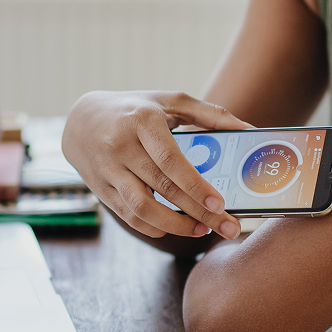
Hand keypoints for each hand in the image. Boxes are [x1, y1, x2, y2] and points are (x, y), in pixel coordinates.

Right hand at [62, 91, 251, 239]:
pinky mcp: (100, 189)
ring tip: (202, 231)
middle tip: (227, 228)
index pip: (170, 159)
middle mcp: (121, 146)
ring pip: (141, 208)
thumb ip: (210, 114)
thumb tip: (249, 129)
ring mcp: (108, 170)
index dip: (195, 185)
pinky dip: (153, 227)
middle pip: (162, 188)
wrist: (81, 119)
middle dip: (198, 213)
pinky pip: (128, 216)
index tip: (220, 204)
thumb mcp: (170, 101)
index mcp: (142, 120)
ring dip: (175, 226)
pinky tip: (175, 228)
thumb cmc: (135, 108)